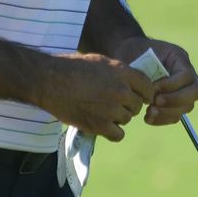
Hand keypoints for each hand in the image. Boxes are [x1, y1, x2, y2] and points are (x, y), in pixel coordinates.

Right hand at [39, 52, 155, 141]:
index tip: (140, 97)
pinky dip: (112, 132)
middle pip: (137, 105)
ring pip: (127, 119)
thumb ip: (118, 73)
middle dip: (128, 105)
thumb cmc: (71, 67)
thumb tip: (129, 83)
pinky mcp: (100, 125)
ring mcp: (111, 109)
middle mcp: (120, 90)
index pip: (147, 87)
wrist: (49, 81)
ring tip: (101, 112)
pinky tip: (103, 126)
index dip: (145, 93)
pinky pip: (118, 134)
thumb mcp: (99, 61)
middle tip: (113, 104)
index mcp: (122, 72)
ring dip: (118, 118)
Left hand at [114, 37, 197, 125]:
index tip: (152, 88)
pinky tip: (148, 118)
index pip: (186, 75)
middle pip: (196, 91)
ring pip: (187, 106)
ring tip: (149, 112)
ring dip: (168, 112)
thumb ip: (146, 69)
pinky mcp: (175, 103)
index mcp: (179, 57)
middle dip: (175, 100)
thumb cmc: (133, 52)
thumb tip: (153, 91)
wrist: (128, 57)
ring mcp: (183, 89)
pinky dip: (163, 119)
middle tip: (155, 102)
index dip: (171, 85)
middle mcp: (186, 74)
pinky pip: (176, 115)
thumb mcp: (139, 53)